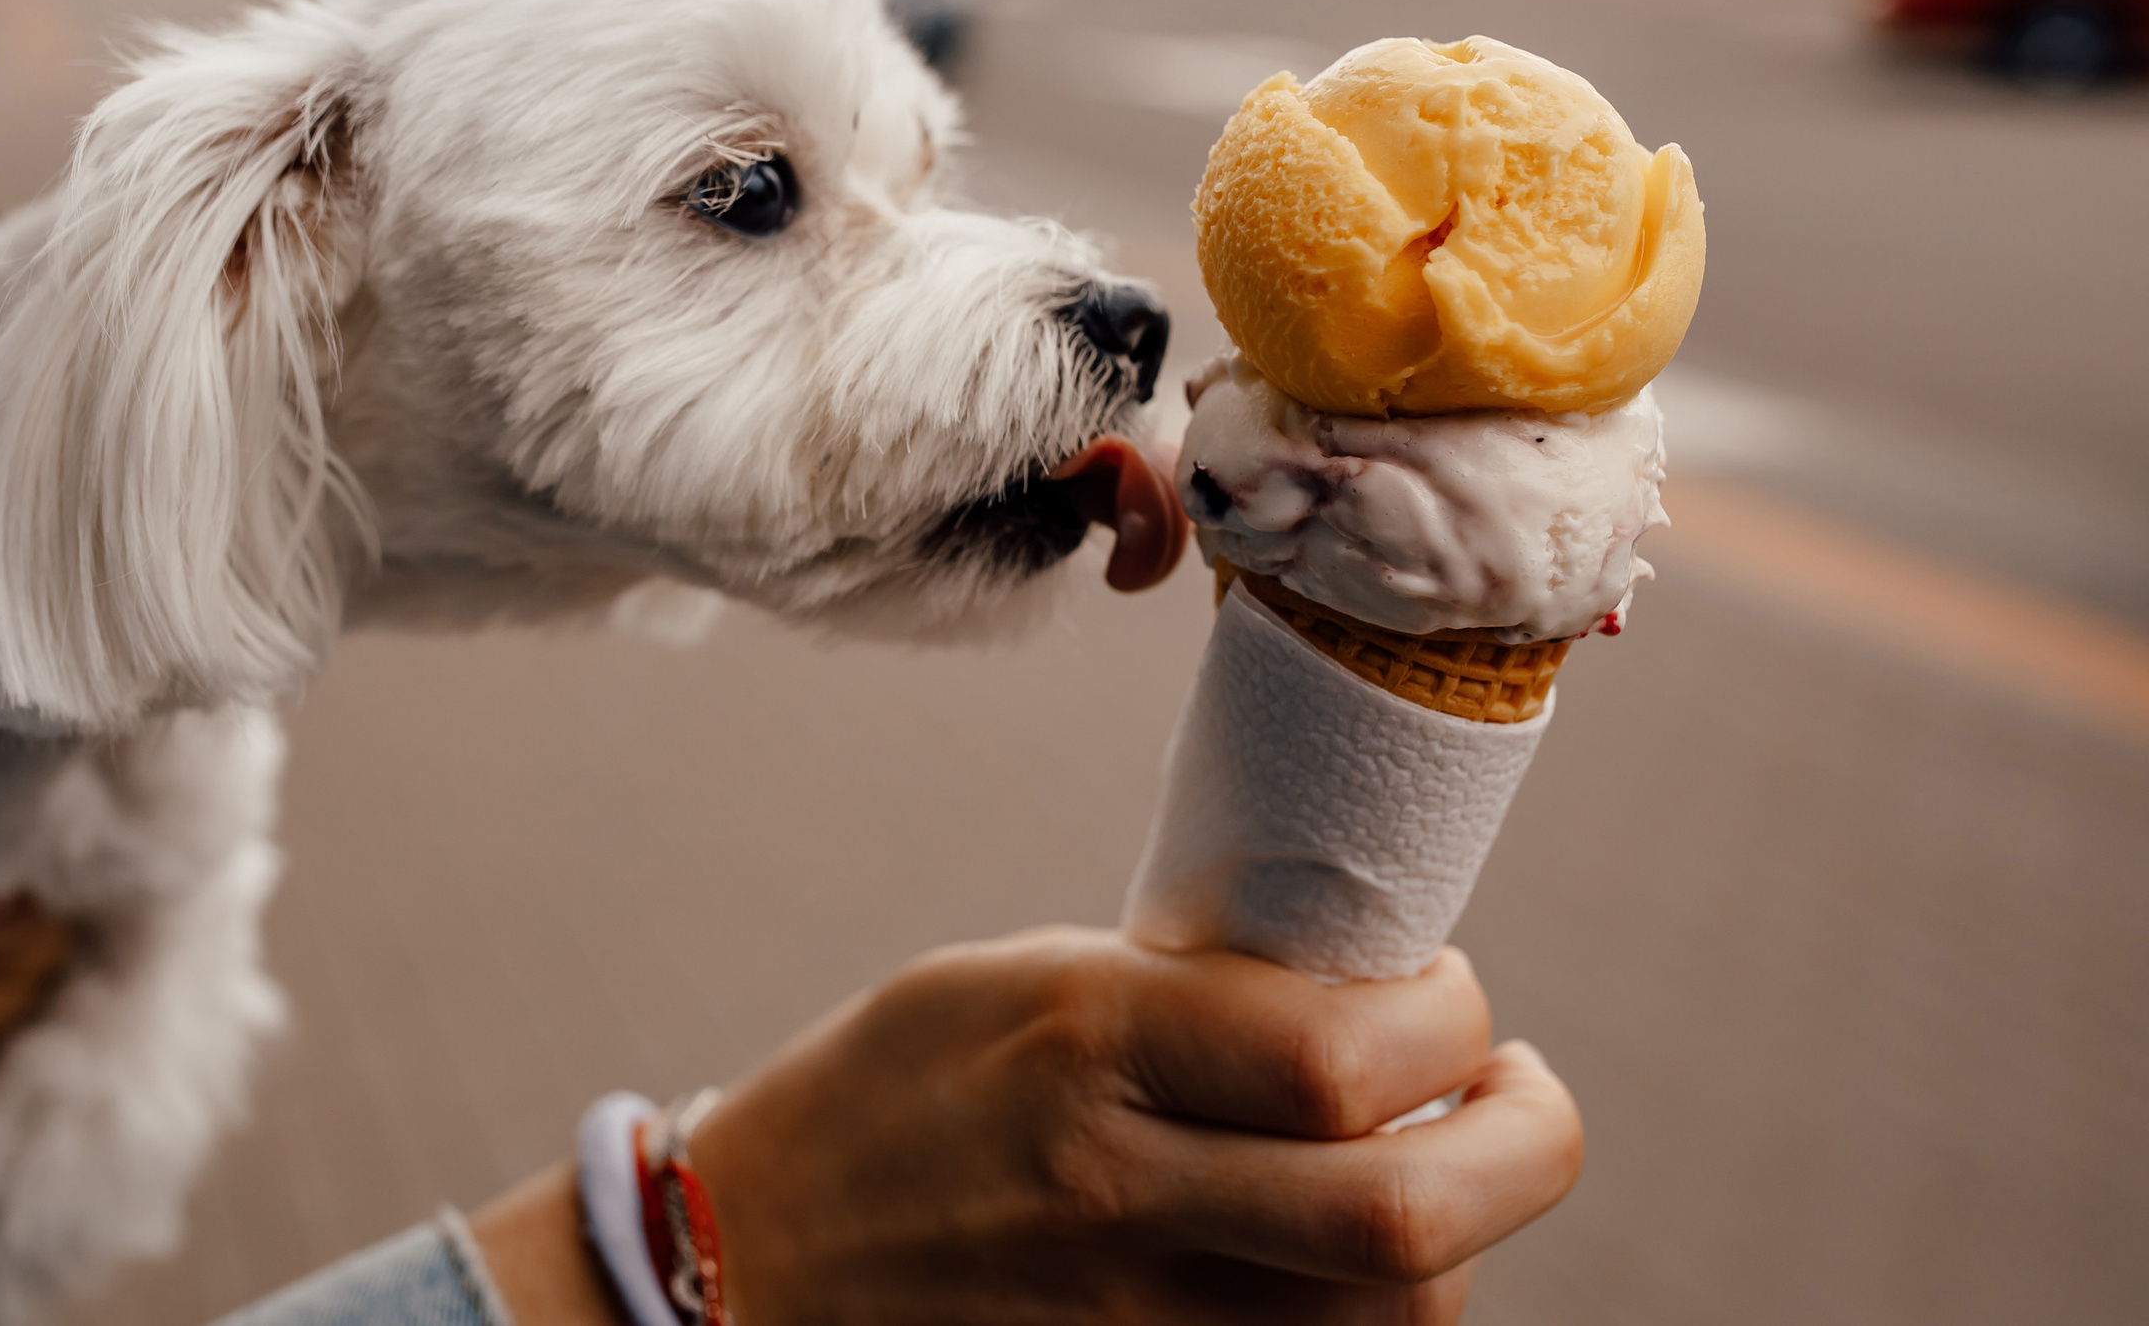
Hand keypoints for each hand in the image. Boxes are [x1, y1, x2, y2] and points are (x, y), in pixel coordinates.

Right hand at [477, 928, 1580, 1324]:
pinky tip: (1350, 1265)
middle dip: (1526, 1143)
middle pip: (1404, 1216)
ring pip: (1390, 1319)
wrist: (744, 1259)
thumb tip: (1362, 997)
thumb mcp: (1014, 980)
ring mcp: (1121, 1323)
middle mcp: (1112, 1194)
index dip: (1452, 1018)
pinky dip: (1368, 1321)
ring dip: (1455, 1243)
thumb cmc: (887, 1094)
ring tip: (1435, 1177)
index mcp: (1083, 1044)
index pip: (1346, 1053)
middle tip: (1516, 1095)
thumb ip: (1182, 991)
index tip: (1446, 997)